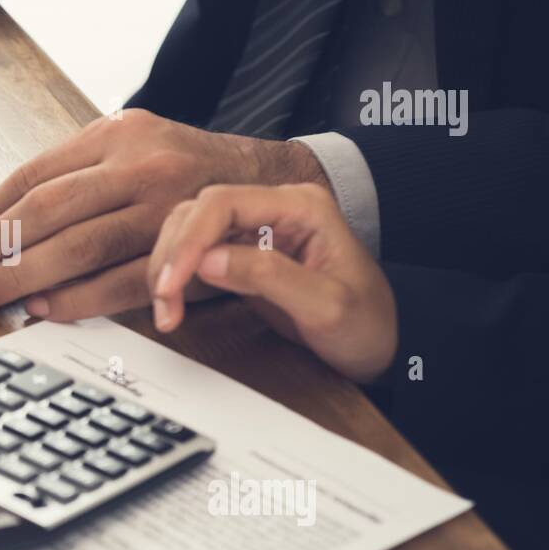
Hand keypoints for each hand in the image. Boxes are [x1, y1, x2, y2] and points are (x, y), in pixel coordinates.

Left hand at [0, 108, 329, 320]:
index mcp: (117, 134)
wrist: (265, 177)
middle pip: (50, 210)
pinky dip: (78, 299)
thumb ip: (76, 172)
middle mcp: (140, 165)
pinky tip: (46, 308)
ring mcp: (166, 208)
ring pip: (81, 247)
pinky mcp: (185, 251)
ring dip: (27, 277)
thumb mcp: (132, 145)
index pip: (35, 175)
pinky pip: (120, 282)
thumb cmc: (183, 167)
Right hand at [148, 183, 397, 383]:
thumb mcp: (327, 306)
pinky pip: (195, 251)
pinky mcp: (243, 253)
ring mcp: (257, 229)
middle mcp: (274, 208)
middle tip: (164, 302)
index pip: (224, 203)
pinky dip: (176, 275)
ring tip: (166, 309)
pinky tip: (172, 300)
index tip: (171, 282)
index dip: (189, 240)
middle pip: (198, 212)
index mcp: (300, 206)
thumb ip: (269, 277)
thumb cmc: (368, 324)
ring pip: (189, 229)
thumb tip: (207, 261)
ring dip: (168, 265)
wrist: (384, 346)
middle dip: (172, 255)